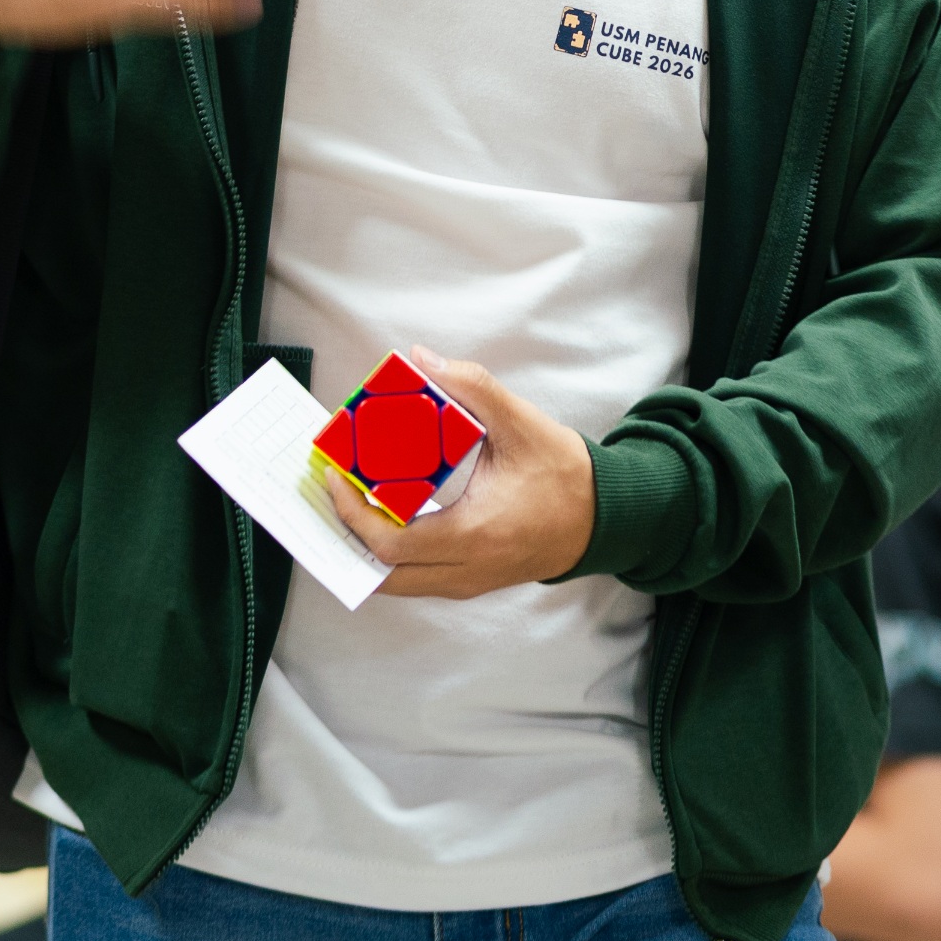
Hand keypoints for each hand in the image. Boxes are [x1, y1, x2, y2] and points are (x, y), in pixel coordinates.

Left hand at [330, 349, 597, 598]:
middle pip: (383, 574)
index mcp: (475, 534)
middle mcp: (467, 569)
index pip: (392, 544)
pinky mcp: (472, 580)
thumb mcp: (521, 424)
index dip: (353, 513)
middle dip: (349, 534)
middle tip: (334, 490)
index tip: (335, 477)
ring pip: (398, 582)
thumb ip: (472, 387)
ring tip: (350, 500)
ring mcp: (469, 581)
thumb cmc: (565, 475)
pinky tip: (383, 515)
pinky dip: (391, 553)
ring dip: (367, 546)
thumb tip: (423, 359)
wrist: (606, 518)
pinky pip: (417, 577)